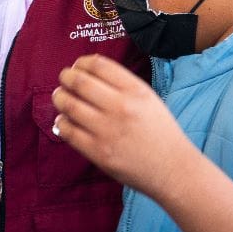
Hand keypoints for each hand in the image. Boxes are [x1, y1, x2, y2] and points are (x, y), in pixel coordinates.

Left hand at [52, 54, 197, 195]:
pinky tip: (65, 120)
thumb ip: (121, 83)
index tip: (77, 66)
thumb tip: (86, 70)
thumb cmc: (159, 132)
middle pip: (79, 82)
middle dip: (66, 77)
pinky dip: (61, 122)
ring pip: (68, 105)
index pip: (98, 65)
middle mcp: (121, 107)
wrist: (172, 169)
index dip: (81, 63)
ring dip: (59, 97)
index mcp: (135, 91)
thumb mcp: (148, 98)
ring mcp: (108, 130)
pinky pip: (68, 131)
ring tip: (61, 97)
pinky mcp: (98, 152)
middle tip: (64, 79)